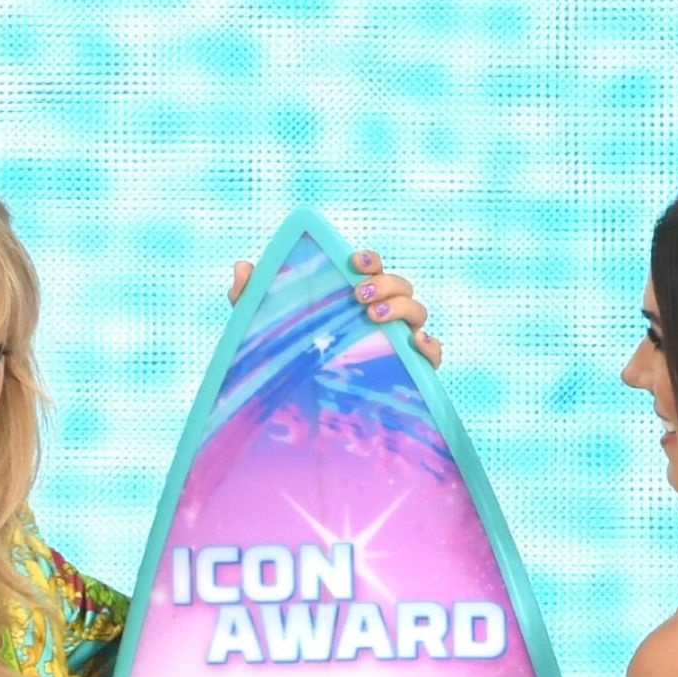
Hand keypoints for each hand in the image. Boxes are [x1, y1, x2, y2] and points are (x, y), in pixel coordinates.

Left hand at [229, 246, 442, 365]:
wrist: (304, 416)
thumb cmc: (289, 365)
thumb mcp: (264, 334)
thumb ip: (250, 300)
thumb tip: (243, 268)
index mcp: (353, 300)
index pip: (372, 269)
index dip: (369, 260)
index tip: (354, 263)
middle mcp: (381, 318)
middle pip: (401, 285)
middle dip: (386, 284)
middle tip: (359, 298)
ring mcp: (399, 344)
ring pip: (418, 312)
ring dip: (402, 307)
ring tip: (374, 317)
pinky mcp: (412, 372)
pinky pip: (433, 353)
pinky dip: (431, 344)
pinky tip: (415, 344)